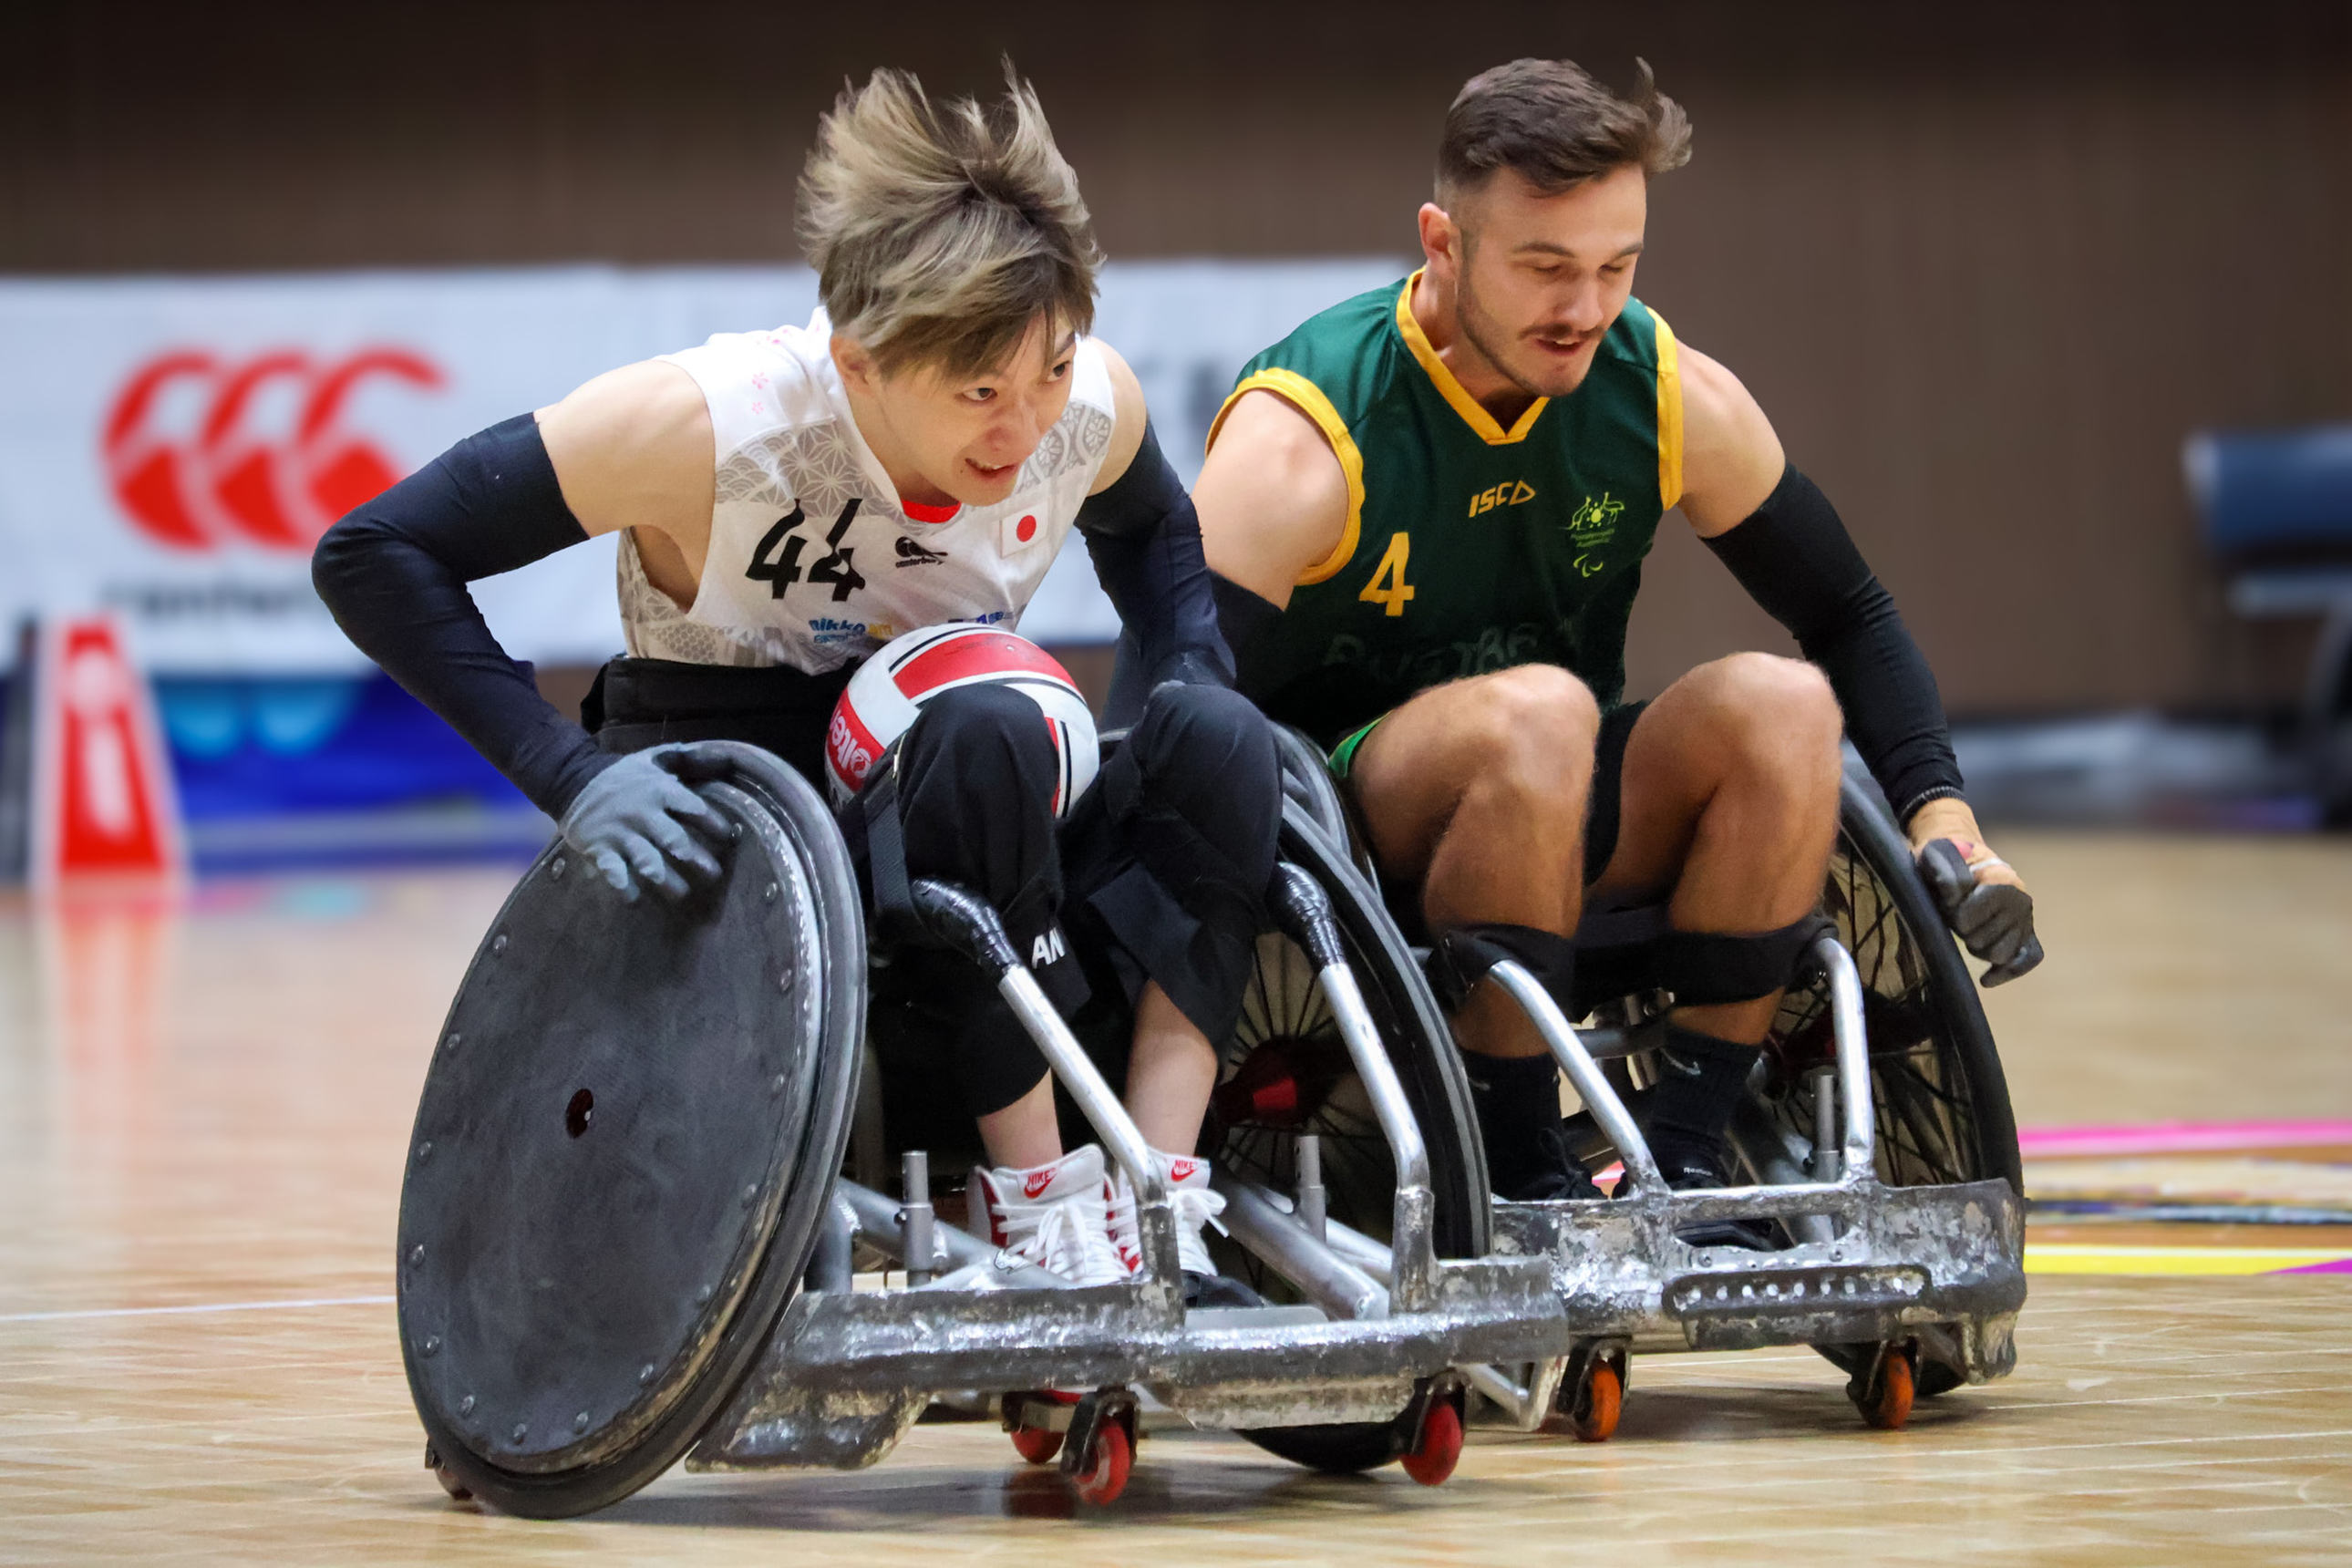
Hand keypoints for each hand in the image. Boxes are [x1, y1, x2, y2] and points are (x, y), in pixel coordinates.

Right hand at [557, 743, 735, 901]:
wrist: (572, 781)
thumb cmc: (621, 775)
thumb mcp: (651, 760)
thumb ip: (683, 760)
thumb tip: (721, 757)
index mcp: (659, 790)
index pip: (693, 807)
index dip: (713, 822)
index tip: (729, 836)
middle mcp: (642, 813)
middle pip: (674, 839)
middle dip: (695, 858)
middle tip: (714, 874)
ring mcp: (620, 833)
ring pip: (647, 861)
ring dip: (666, 879)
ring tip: (681, 893)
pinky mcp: (600, 848)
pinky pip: (613, 872)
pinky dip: (623, 886)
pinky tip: (634, 898)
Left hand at [1907, 799, 2042, 985]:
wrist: (1965, 862)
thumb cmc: (1947, 862)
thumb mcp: (1936, 856)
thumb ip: (1943, 870)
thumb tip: (1953, 893)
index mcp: (2002, 882)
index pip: (1968, 918)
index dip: (1953, 915)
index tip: (1947, 904)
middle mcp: (2021, 902)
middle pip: (1982, 940)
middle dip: (1964, 933)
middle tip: (1958, 918)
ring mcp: (2025, 921)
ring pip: (2000, 955)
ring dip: (1979, 949)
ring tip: (1970, 933)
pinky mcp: (2027, 937)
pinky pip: (2028, 959)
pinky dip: (2007, 972)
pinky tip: (1985, 979)